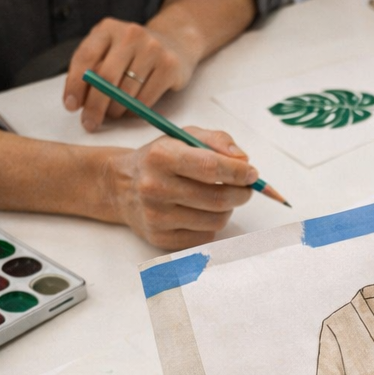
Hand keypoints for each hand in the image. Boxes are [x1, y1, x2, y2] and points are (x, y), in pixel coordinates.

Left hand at [63, 18, 202, 131]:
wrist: (176, 42)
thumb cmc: (135, 53)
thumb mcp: (110, 52)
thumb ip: (94, 70)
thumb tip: (80, 102)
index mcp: (108, 28)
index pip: (85, 58)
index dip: (75, 85)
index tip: (71, 106)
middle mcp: (130, 34)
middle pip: (106, 77)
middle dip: (95, 105)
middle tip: (90, 123)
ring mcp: (153, 49)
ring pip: (126, 91)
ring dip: (116, 110)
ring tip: (114, 113)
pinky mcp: (169, 66)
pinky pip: (146, 98)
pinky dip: (135, 110)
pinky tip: (132, 110)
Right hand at [103, 127, 255, 249]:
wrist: (121, 186)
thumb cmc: (161, 159)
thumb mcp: (184, 136)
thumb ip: (218, 141)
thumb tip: (243, 161)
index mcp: (162, 157)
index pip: (212, 168)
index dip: (240, 173)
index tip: (252, 174)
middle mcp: (155, 188)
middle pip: (218, 199)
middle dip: (241, 193)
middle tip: (244, 188)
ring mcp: (156, 217)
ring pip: (216, 220)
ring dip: (227, 209)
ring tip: (218, 197)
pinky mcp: (160, 238)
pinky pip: (205, 237)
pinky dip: (211, 225)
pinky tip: (200, 212)